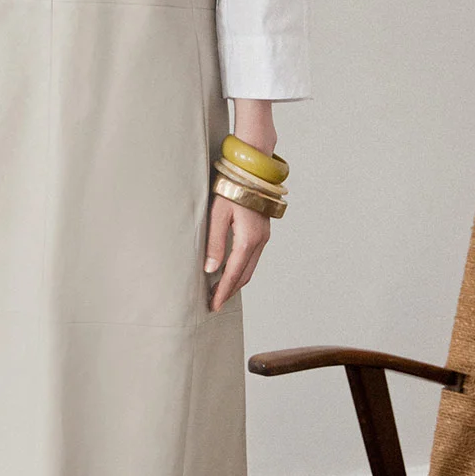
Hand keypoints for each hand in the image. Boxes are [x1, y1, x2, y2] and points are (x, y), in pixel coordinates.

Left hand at [204, 190, 270, 310]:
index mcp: (248, 239)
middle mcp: (260, 241)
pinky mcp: (263, 232)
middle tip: (215, 303)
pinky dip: (242, 269)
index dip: (223, 292)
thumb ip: (214, 243)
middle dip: (230, 291)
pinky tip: (231, 271)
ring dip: (236, 281)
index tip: (214, 305)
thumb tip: (211, 269)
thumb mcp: (217, 214)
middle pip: (245, 275)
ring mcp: (264, 237)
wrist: (251, 170)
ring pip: (251, 267)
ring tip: (220, 290)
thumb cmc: (231, 187)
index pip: (233, 274)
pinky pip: (253, 257)